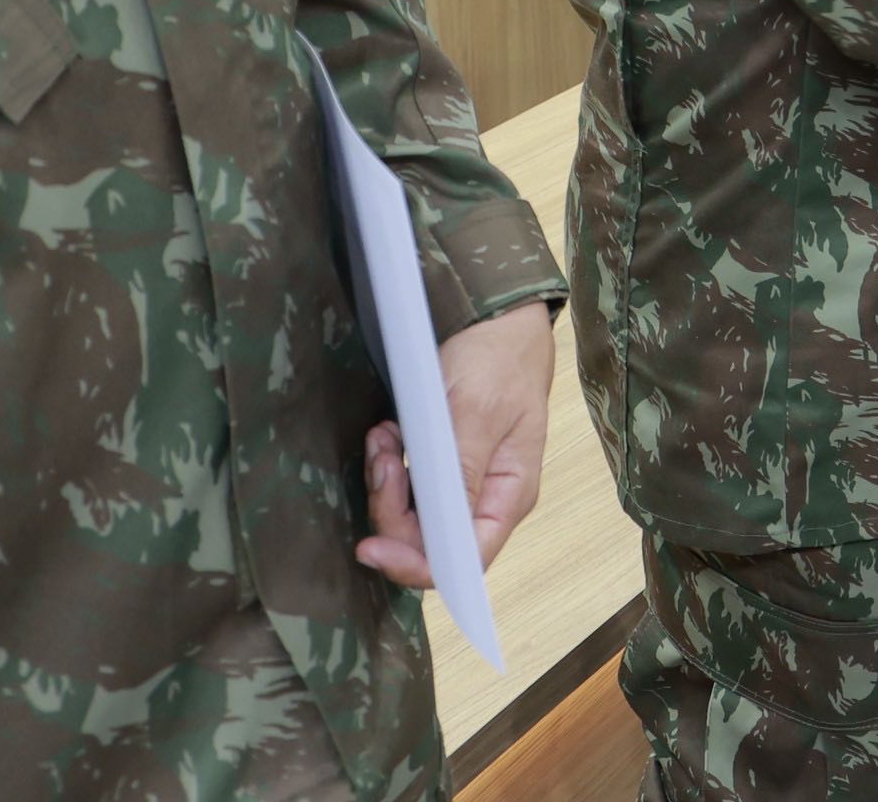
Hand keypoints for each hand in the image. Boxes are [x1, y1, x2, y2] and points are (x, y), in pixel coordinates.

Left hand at [356, 297, 554, 586]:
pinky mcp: (441, 460)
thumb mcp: (477, 411)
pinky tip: (387, 433)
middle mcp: (485, 498)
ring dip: (386, 482)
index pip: (462, 560)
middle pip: (427, 540)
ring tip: (384, 436)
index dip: (415, 564)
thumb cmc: (498, 358)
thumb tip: (442, 535)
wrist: (496, 314)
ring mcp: (462, 480)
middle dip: (392, 508)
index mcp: (507, 496)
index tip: (371, 545)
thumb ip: (460, 473)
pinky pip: (406, 484)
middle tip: (382, 458)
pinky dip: (388, 463)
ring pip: (410, 513)